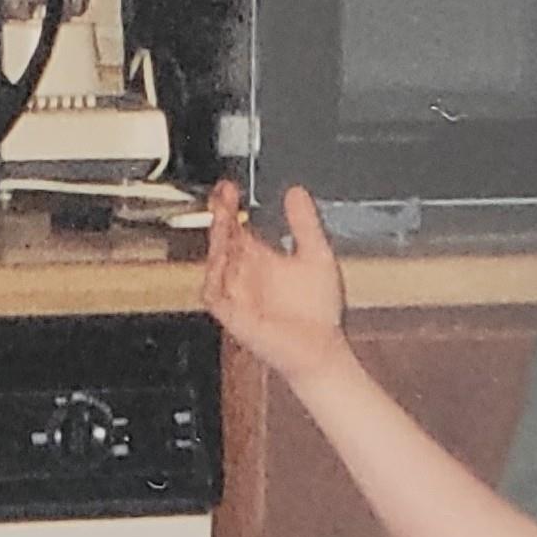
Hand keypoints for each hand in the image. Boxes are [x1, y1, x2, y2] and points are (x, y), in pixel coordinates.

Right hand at [202, 182, 350, 383]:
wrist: (321, 350)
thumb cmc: (318, 313)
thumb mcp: (316, 255)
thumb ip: (304, 224)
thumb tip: (296, 193)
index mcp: (260, 259)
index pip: (236, 226)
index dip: (229, 206)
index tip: (228, 187)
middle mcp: (244, 274)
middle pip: (222, 239)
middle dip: (221, 216)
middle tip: (224, 196)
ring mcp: (236, 294)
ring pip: (215, 261)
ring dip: (218, 240)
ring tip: (226, 220)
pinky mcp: (233, 315)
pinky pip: (214, 292)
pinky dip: (216, 276)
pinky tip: (222, 259)